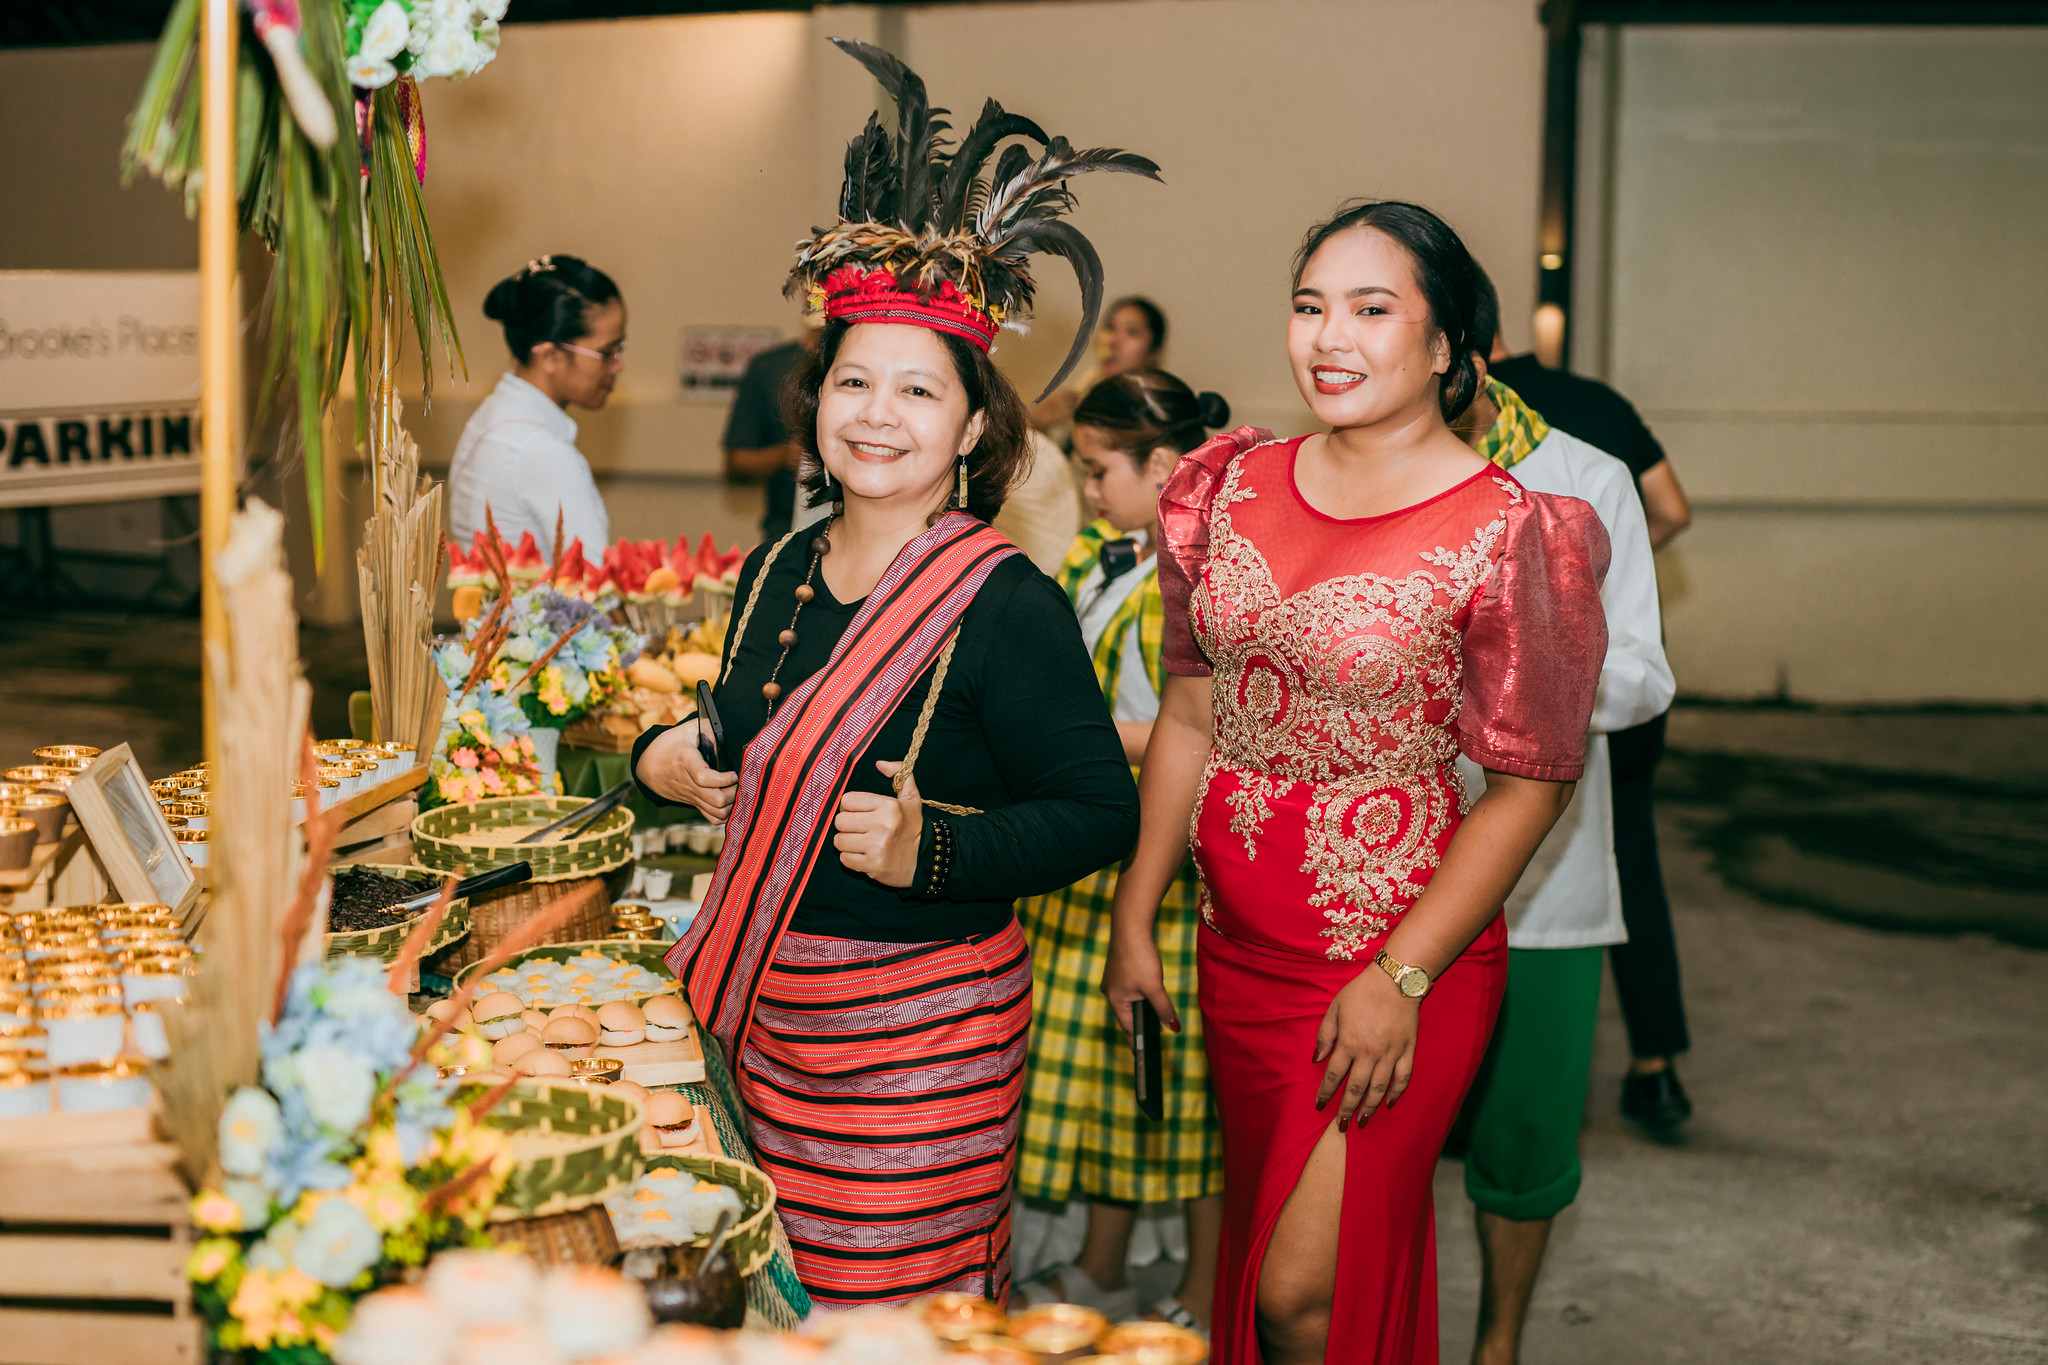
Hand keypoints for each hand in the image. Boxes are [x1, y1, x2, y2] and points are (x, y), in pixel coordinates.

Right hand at [635, 720, 736, 822]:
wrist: (649, 765)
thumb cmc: (672, 745)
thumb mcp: (688, 730)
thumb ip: (710, 729)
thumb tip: (729, 739)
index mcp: (686, 762)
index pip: (703, 777)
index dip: (723, 778)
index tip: (734, 773)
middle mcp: (689, 783)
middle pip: (716, 799)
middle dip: (734, 792)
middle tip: (739, 782)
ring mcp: (692, 796)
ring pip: (717, 812)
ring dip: (732, 803)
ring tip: (736, 790)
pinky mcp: (694, 804)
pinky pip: (712, 818)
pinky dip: (725, 814)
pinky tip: (731, 801)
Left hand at [833, 760, 922, 887]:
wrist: (927, 860)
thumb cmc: (912, 827)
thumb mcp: (911, 799)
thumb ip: (899, 774)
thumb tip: (880, 764)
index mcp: (889, 806)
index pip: (847, 800)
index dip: (849, 807)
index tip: (859, 813)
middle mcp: (882, 825)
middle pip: (840, 821)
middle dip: (847, 825)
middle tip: (859, 829)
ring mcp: (877, 847)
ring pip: (839, 840)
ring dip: (847, 843)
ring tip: (861, 843)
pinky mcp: (873, 865)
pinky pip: (845, 859)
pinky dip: (851, 859)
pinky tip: (864, 856)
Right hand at [1103, 930, 1179, 1040]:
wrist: (1130, 926)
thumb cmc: (1139, 956)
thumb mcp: (1154, 986)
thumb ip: (1163, 1008)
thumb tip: (1173, 1028)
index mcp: (1115, 999)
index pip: (1128, 1027)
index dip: (1138, 1040)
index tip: (1145, 1054)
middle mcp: (1110, 991)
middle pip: (1127, 1014)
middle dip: (1142, 1023)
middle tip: (1157, 1035)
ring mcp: (1113, 980)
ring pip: (1129, 1001)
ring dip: (1142, 1008)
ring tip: (1158, 1016)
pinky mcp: (1118, 969)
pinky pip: (1129, 989)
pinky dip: (1140, 995)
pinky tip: (1151, 993)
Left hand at [1314, 965, 1417, 1129]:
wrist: (1395, 981)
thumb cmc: (1361, 992)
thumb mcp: (1334, 1008)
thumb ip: (1325, 1035)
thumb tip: (1317, 1058)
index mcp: (1349, 1043)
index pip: (1333, 1076)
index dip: (1325, 1093)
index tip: (1320, 1105)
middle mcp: (1369, 1053)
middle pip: (1355, 1089)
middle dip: (1346, 1110)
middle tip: (1340, 1126)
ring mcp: (1390, 1054)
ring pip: (1378, 1089)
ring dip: (1369, 1108)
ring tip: (1362, 1122)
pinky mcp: (1407, 1051)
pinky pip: (1402, 1078)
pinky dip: (1396, 1093)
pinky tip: (1389, 1103)